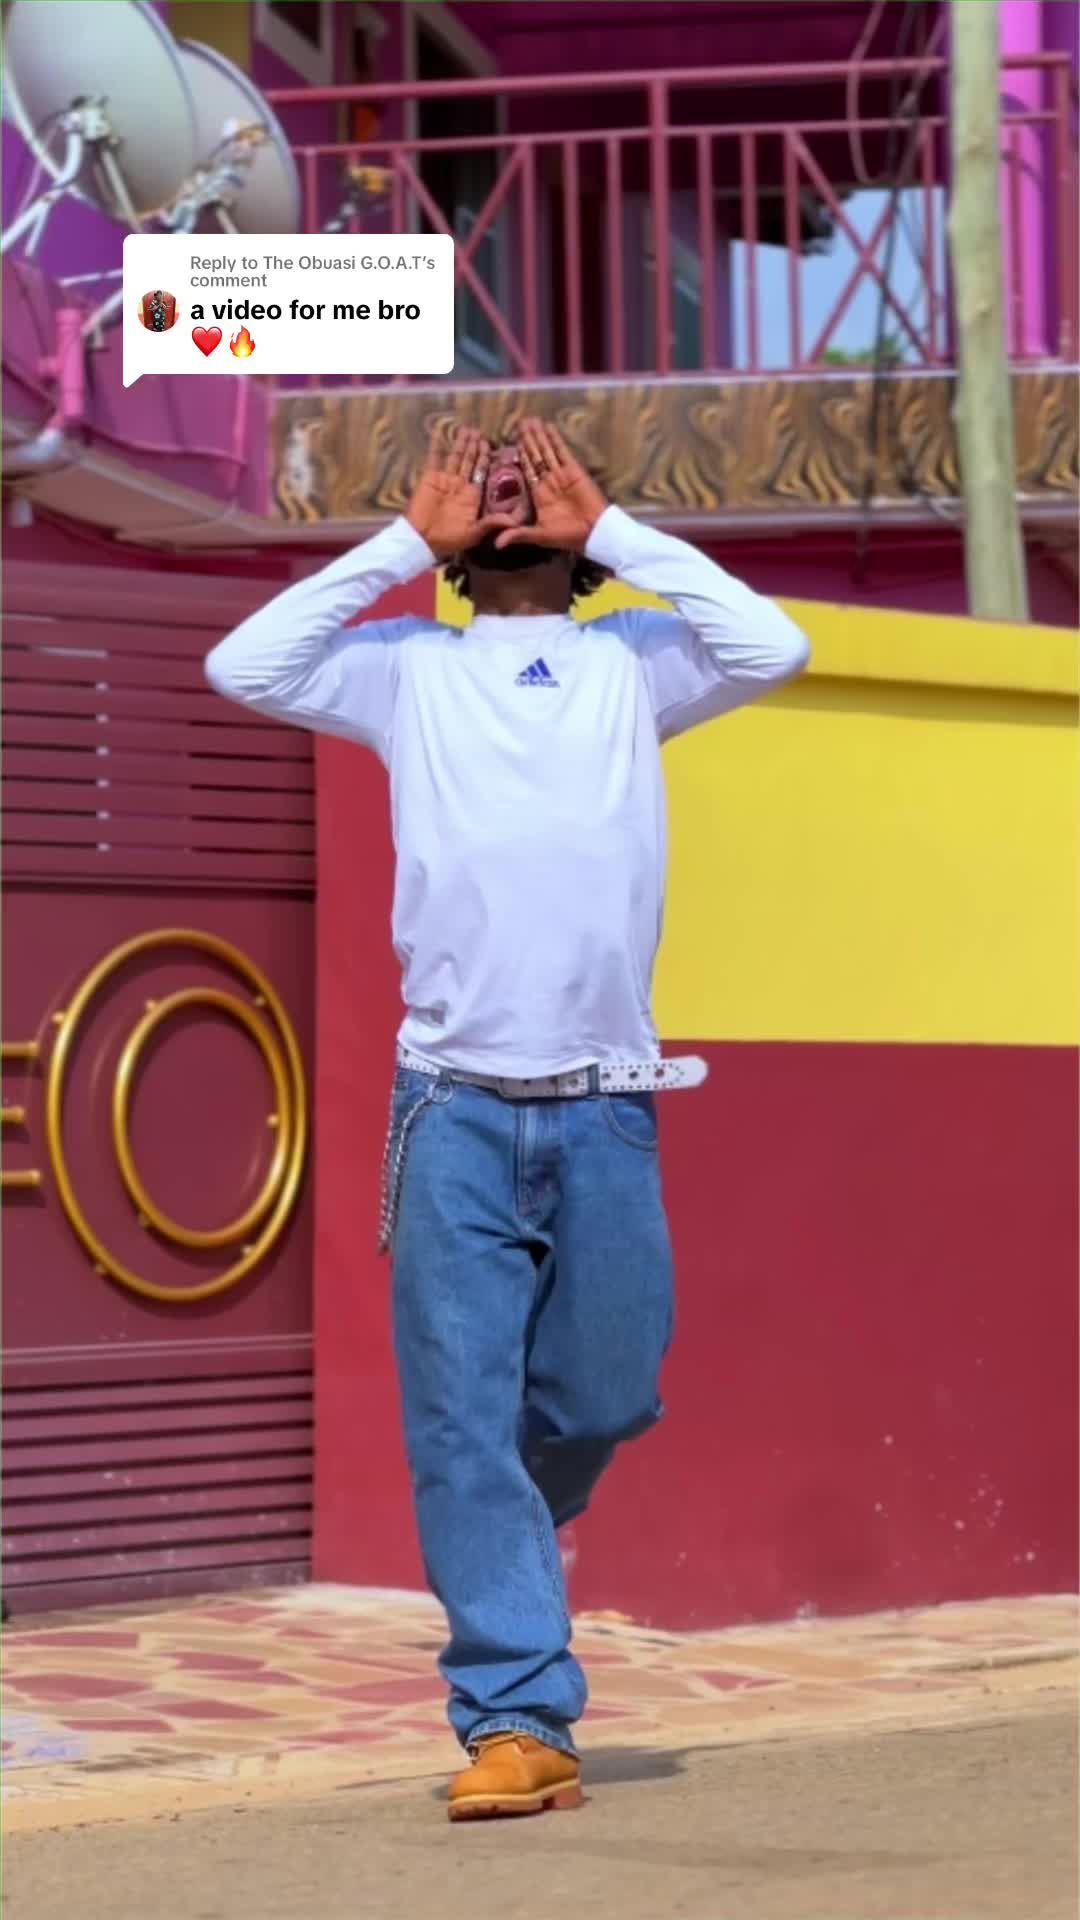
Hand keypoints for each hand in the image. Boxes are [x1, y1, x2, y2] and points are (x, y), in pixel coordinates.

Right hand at [405, 425, 513, 559]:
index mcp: (472, 496)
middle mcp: (460, 485)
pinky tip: (438, 431)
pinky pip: (434, 458)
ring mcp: (445, 480)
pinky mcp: (430, 478)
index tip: (490, 445)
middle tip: (479, 431)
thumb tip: (515, 522)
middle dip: (474, 446)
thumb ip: (493, 523)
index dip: (485, 458)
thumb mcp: (474, 533)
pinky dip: (435, 445)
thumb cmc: (449, 539)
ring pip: (455, 456)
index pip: (481, 472)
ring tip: (466, 429)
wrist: (422, 540)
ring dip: (460, 443)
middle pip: (469, 461)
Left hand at [494, 418, 607, 552]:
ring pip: (547, 451)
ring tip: (531, 421)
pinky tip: (548, 427)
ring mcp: (561, 474)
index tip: (512, 441)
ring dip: (539, 436)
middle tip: (520, 423)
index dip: (520, 456)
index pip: (527, 470)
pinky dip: (555, 439)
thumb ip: (518, 534)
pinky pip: (562, 451)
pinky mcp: (574, 470)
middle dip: (528, 440)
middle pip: (535, 456)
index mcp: (539, 494)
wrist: (593, 532)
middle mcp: (548, 481)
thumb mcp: (539, 536)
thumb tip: (496, 544)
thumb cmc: (567, 536)